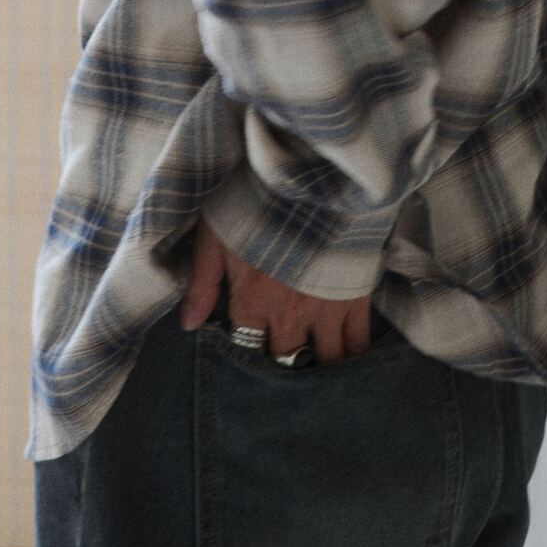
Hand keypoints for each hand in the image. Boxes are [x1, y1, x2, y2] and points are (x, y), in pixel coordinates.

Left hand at [178, 213, 373, 362]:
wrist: (310, 177)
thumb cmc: (257, 201)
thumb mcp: (216, 234)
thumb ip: (202, 283)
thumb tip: (188, 326)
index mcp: (251, 302)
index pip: (245, 348)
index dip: (247, 352)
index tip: (251, 346)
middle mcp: (288, 315)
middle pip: (286, 361)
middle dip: (283, 364)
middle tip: (284, 359)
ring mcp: (325, 309)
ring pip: (325, 361)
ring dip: (320, 368)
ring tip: (317, 369)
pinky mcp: (355, 296)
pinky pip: (358, 341)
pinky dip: (355, 355)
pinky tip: (351, 362)